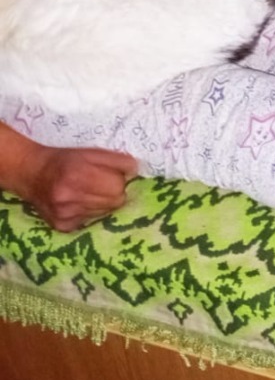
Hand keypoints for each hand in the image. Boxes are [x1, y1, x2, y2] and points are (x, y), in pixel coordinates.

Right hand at [20, 146, 138, 230]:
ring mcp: (65, 215)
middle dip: (114, 192)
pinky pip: (91, 222)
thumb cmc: (65, 160)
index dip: (119, 180)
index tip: (113, 176)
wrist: (31, 174)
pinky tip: (78, 204)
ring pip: (105, 213)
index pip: (118, 187)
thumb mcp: (91, 152)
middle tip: (101, 184)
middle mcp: (69, 198)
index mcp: (78, 175)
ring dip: (103, 204)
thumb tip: (137, 171)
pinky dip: (90, 213)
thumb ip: (117, 161)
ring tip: (88, 193)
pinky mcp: (62, 227)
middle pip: (115, 202)